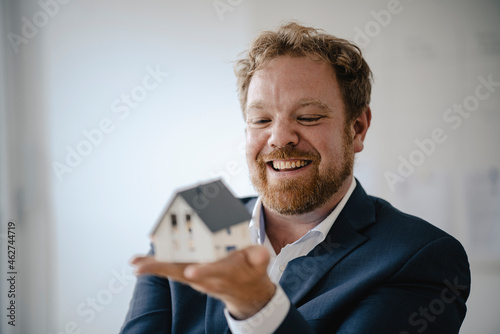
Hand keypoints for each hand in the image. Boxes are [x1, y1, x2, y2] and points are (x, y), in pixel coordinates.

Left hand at [131, 245, 275, 319]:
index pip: (214, 271)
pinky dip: (155, 265)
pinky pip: (171, 268)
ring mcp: (197, 277)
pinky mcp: (190, 273)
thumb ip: (259, 258)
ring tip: (136, 264)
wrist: (245, 292)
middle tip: (142, 267)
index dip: (204, 272)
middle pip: (183, 273)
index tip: (191, 272)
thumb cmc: (251, 271)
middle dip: (163, 270)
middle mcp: (207, 277)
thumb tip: (262, 254)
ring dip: (154, 267)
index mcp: (225, 272)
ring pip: (173, 271)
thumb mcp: (260, 264)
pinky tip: (139, 262)